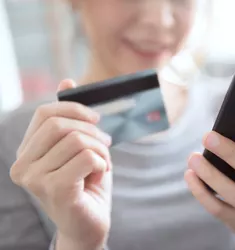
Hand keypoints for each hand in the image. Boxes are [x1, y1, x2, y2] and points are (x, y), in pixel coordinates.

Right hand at [10, 80, 112, 249]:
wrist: (89, 223)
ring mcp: (35, 179)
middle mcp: (23, 165)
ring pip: (77, 140)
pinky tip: (100, 174)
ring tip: (104, 163)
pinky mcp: (55, 189)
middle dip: (92, 131)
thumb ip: (71, 117)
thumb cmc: (85, 183)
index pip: (45, 113)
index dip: (75, 108)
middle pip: (60, 125)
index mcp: (26, 152)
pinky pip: (87, 157)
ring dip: (101, 149)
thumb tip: (67, 80)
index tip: (96, 118)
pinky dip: (103, 162)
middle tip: (106, 143)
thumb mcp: (79, 147)